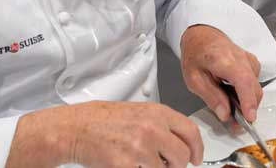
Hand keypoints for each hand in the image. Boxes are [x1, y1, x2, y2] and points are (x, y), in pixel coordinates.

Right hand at [8, 100, 201, 167]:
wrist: (77, 128)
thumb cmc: (105, 120)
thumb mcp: (141, 113)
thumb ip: (163, 126)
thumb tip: (182, 144)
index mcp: (158, 113)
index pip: (191, 132)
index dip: (197, 149)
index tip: (197, 158)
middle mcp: (152, 128)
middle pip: (181, 155)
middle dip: (177, 164)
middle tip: (168, 165)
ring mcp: (139, 147)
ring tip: (141, 162)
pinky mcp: (125, 164)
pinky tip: (129, 164)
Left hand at [180, 25, 262, 125]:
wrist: (203, 35)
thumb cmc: (196, 55)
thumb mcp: (194, 79)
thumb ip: (212, 97)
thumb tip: (225, 114)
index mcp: (225, 61)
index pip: (244, 82)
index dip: (248, 101)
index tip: (250, 118)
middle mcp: (243, 59)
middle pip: (254, 88)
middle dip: (248, 109)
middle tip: (236, 125)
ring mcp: (250, 60)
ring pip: (255, 87)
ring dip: (247, 102)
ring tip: (231, 111)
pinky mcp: (252, 64)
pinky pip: (254, 83)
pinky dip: (247, 94)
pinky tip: (234, 96)